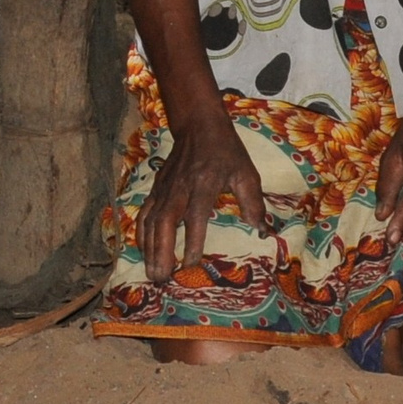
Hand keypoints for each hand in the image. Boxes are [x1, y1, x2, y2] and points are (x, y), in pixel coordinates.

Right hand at [138, 112, 268, 282]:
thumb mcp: (246, 172)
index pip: (195, 217)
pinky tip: (143, 250)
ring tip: (152, 272)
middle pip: (165, 223)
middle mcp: (180, 188)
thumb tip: (262, 230)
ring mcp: (164, 188)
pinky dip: (141, 233)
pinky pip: (144, 213)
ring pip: (151, 221)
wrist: (198, 125)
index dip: (191, 241)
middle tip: (162, 277)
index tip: (190, 265)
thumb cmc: (225, 151)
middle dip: (161, 251)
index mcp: (204, 184)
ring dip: (149, 248)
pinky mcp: (156, 188)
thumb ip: (253, 202)